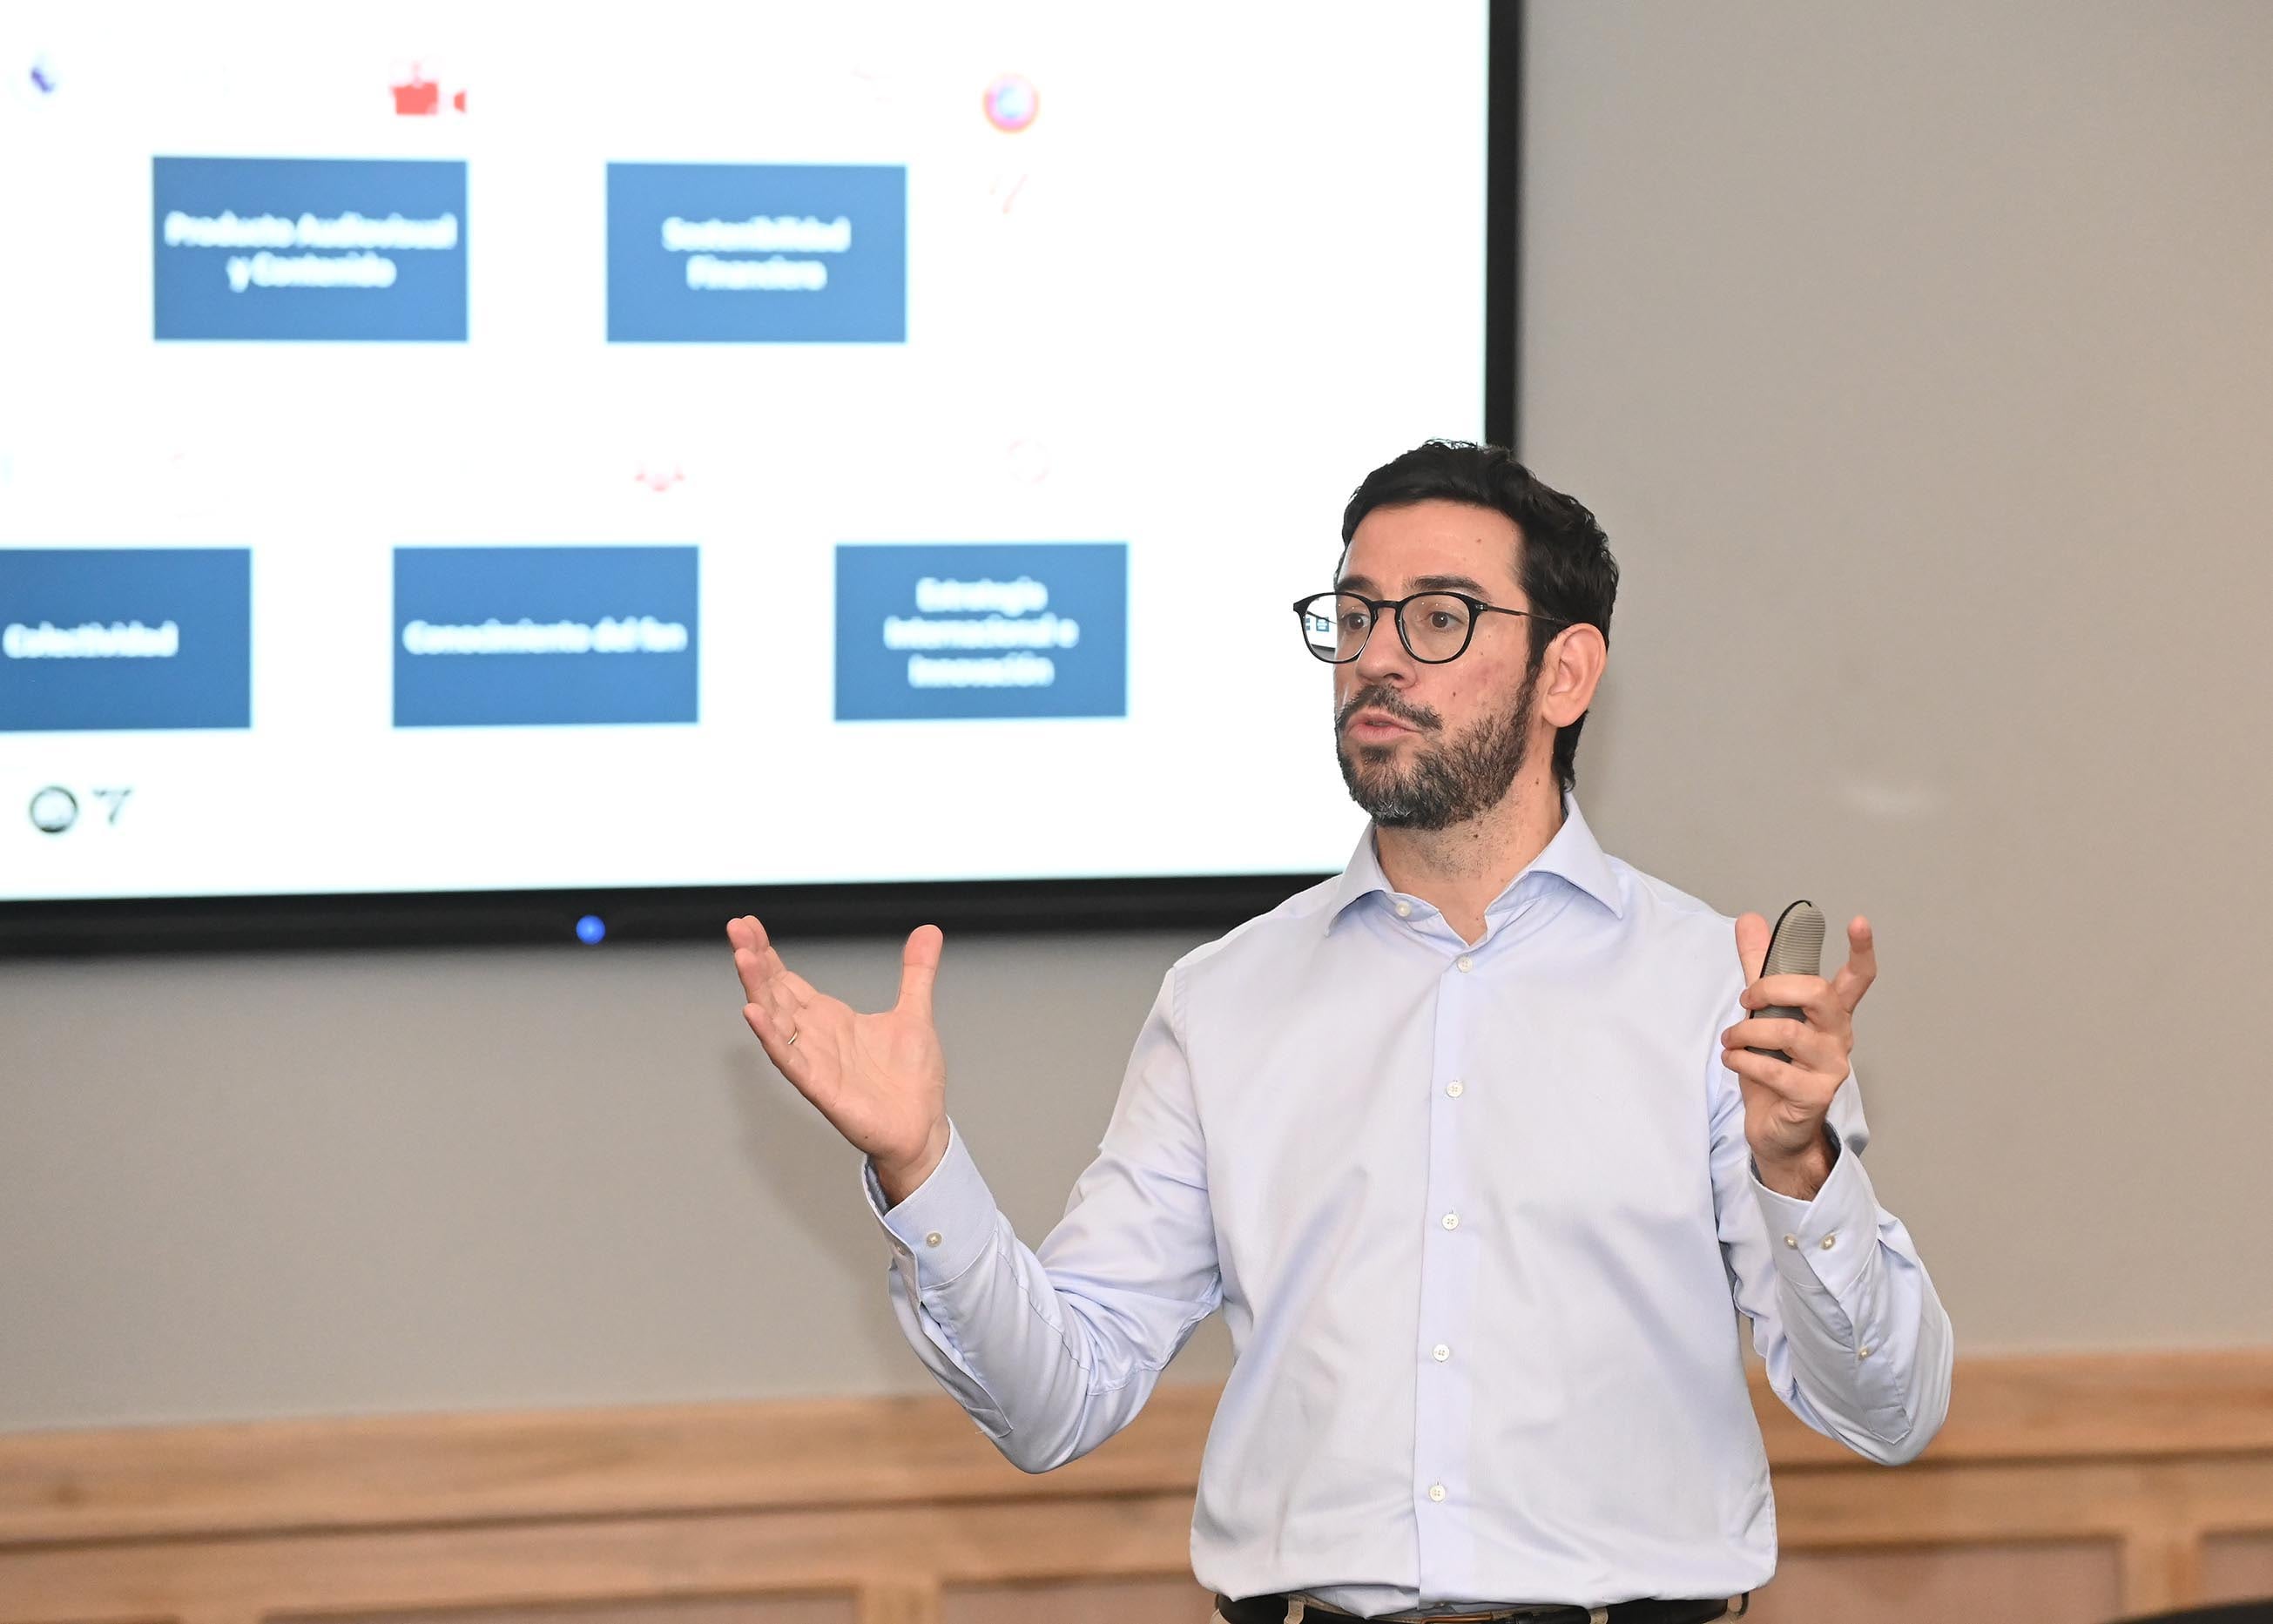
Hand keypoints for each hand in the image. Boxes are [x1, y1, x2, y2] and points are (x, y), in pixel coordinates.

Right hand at [727, 916, 950, 1202]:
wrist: (922, 1128)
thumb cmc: (911, 1080)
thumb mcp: (915, 1013)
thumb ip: (917, 972)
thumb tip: (929, 930)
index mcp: (831, 1019)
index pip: (788, 981)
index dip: (768, 954)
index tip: (749, 926)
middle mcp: (815, 1037)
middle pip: (775, 993)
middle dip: (755, 962)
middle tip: (736, 928)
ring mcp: (814, 1061)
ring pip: (775, 1021)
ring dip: (757, 990)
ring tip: (742, 959)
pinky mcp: (821, 1087)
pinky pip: (790, 1060)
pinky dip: (771, 1037)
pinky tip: (753, 1013)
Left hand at [1720, 911, 1877, 1199]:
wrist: (1776, 1129)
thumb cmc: (1774, 1068)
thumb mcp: (1763, 1012)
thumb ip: (1759, 967)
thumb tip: (1751, 919)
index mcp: (1831, 1014)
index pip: (1857, 978)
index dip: (1862, 949)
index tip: (1859, 922)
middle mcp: (1838, 1037)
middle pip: (1818, 993)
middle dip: (1771, 987)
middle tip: (1746, 1000)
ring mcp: (1831, 1067)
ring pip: (1788, 1031)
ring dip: (1746, 1031)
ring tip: (1731, 1040)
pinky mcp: (1815, 1095)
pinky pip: (1775, 1069)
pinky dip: (1744, 1060)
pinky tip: (1734, 1060)